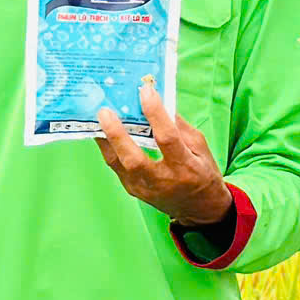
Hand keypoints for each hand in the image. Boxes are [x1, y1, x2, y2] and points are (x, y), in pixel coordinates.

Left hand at [95, 79, 231, 226]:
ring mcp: (144, 189)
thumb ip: (180, 126)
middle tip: (105, 111)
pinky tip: (102, 131)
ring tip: (98, 117)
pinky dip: (108, 147)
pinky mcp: (133, 190)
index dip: (155, 113)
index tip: (145, 90)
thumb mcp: (200, 147)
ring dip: (105, 139)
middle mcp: (162, 180)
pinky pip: (116, 166)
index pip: (167, 138)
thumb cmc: (202, 172)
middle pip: (134, 159)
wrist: (199, 209)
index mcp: (185, 166)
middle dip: (117, 134)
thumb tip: (159, 101)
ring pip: (118, 164)